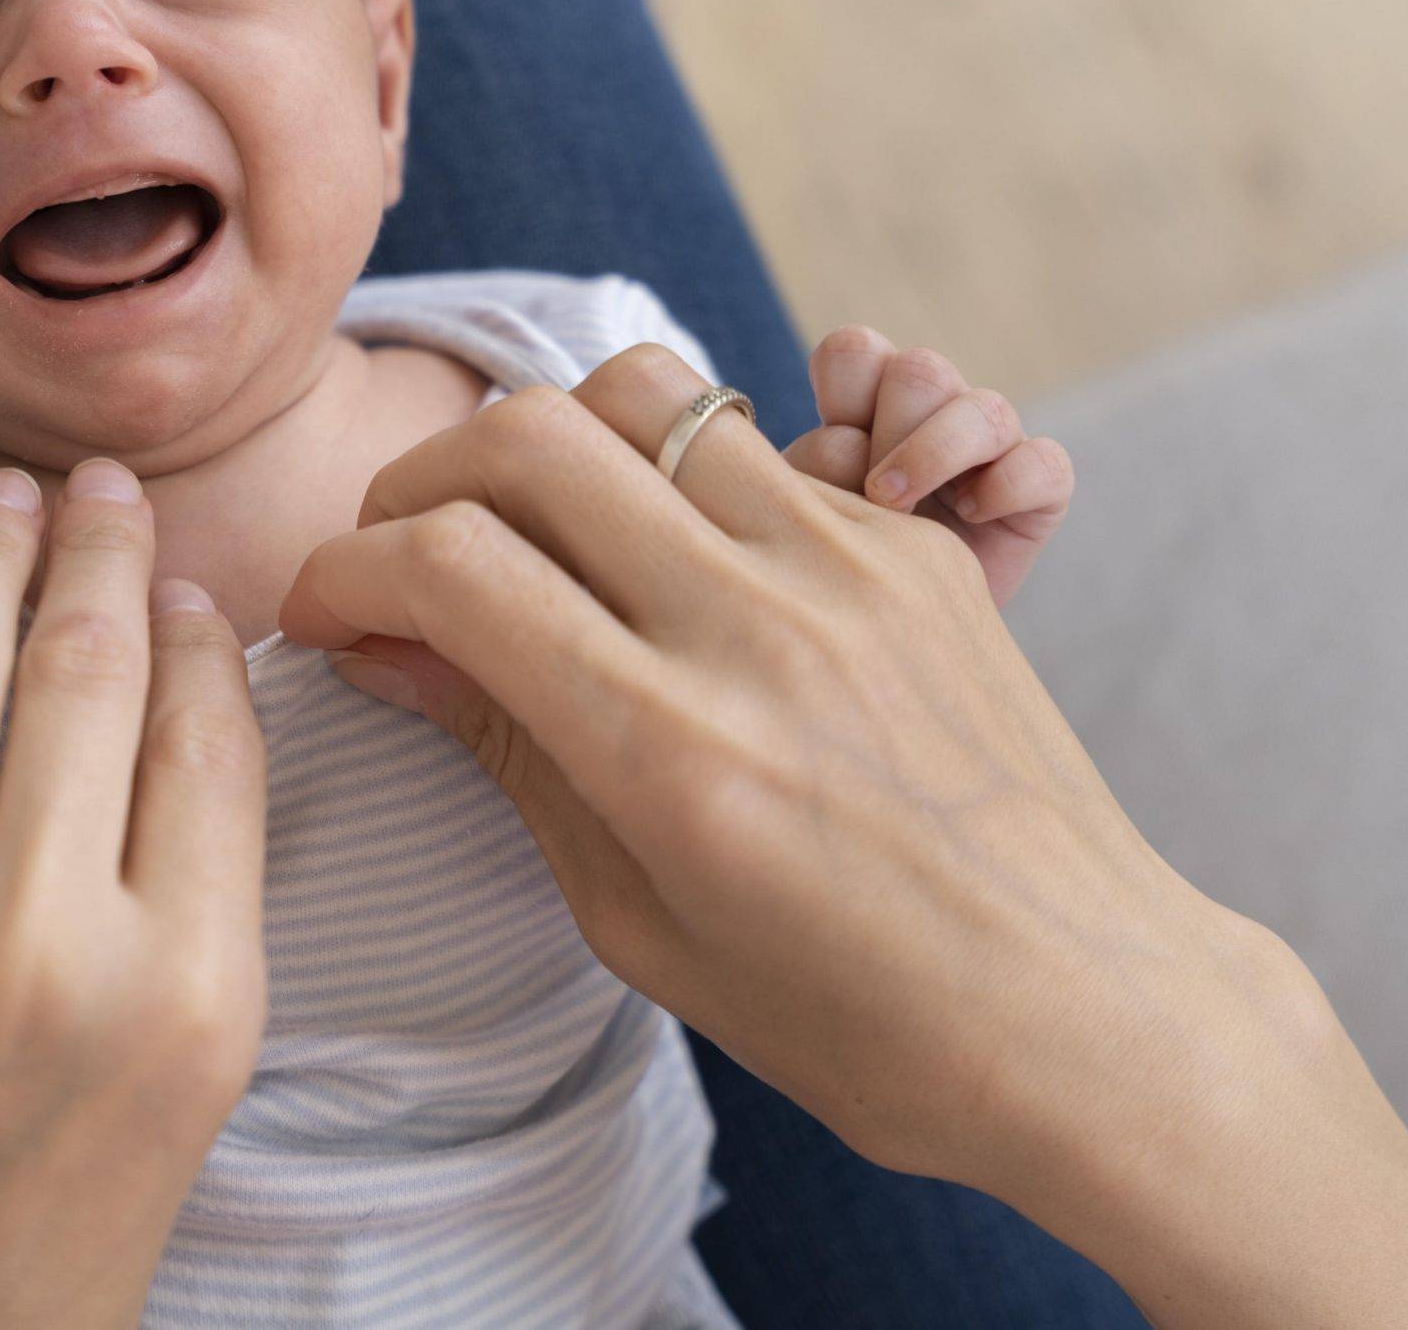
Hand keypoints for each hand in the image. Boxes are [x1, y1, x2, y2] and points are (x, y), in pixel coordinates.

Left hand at [0, 460, 268, 1329]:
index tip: (177, 570)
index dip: (193, 623)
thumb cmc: (56, 1218)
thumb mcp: (194, 1065)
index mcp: (186, 989)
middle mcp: (41, 950)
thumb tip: (174, 657)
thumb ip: (203, 867)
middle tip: (93, 482)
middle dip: (90, 548)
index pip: (205, 732)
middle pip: (81, 671)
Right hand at [282, 346, 1407, 1327]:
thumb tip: (384, 641)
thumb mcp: (638, 920)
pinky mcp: (912, 550)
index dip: (342, 569)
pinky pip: (748, 448)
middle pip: (525, 438)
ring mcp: (848, 568)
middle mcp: (757, 628)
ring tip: (524, 525)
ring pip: (640, 393)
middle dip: (415, 479)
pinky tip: (661, 565)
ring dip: (543, 444)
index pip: (448, 567)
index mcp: (671, 750)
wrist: (1086, 1010)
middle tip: (398, 551)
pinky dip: (665, 478)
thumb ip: (508, 752)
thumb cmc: (855, 1015)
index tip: (321, 611)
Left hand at [780, 325, 1072, 606]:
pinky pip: (1044, 462)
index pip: (856, 351)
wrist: (893, 636)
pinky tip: (970, 517)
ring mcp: (990, 445)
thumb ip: (814, 471)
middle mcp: (932, 411)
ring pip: (983, 408)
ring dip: (934, 455)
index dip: (840, 386)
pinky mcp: (1039, 489)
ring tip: (898, 509)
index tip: (830, 450)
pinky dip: (1006, 486)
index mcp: (867, 402)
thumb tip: (845, 443)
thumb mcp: (807, 515)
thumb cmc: (840, 565)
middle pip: (920, 370)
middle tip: (872, 494)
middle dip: (889, 430)